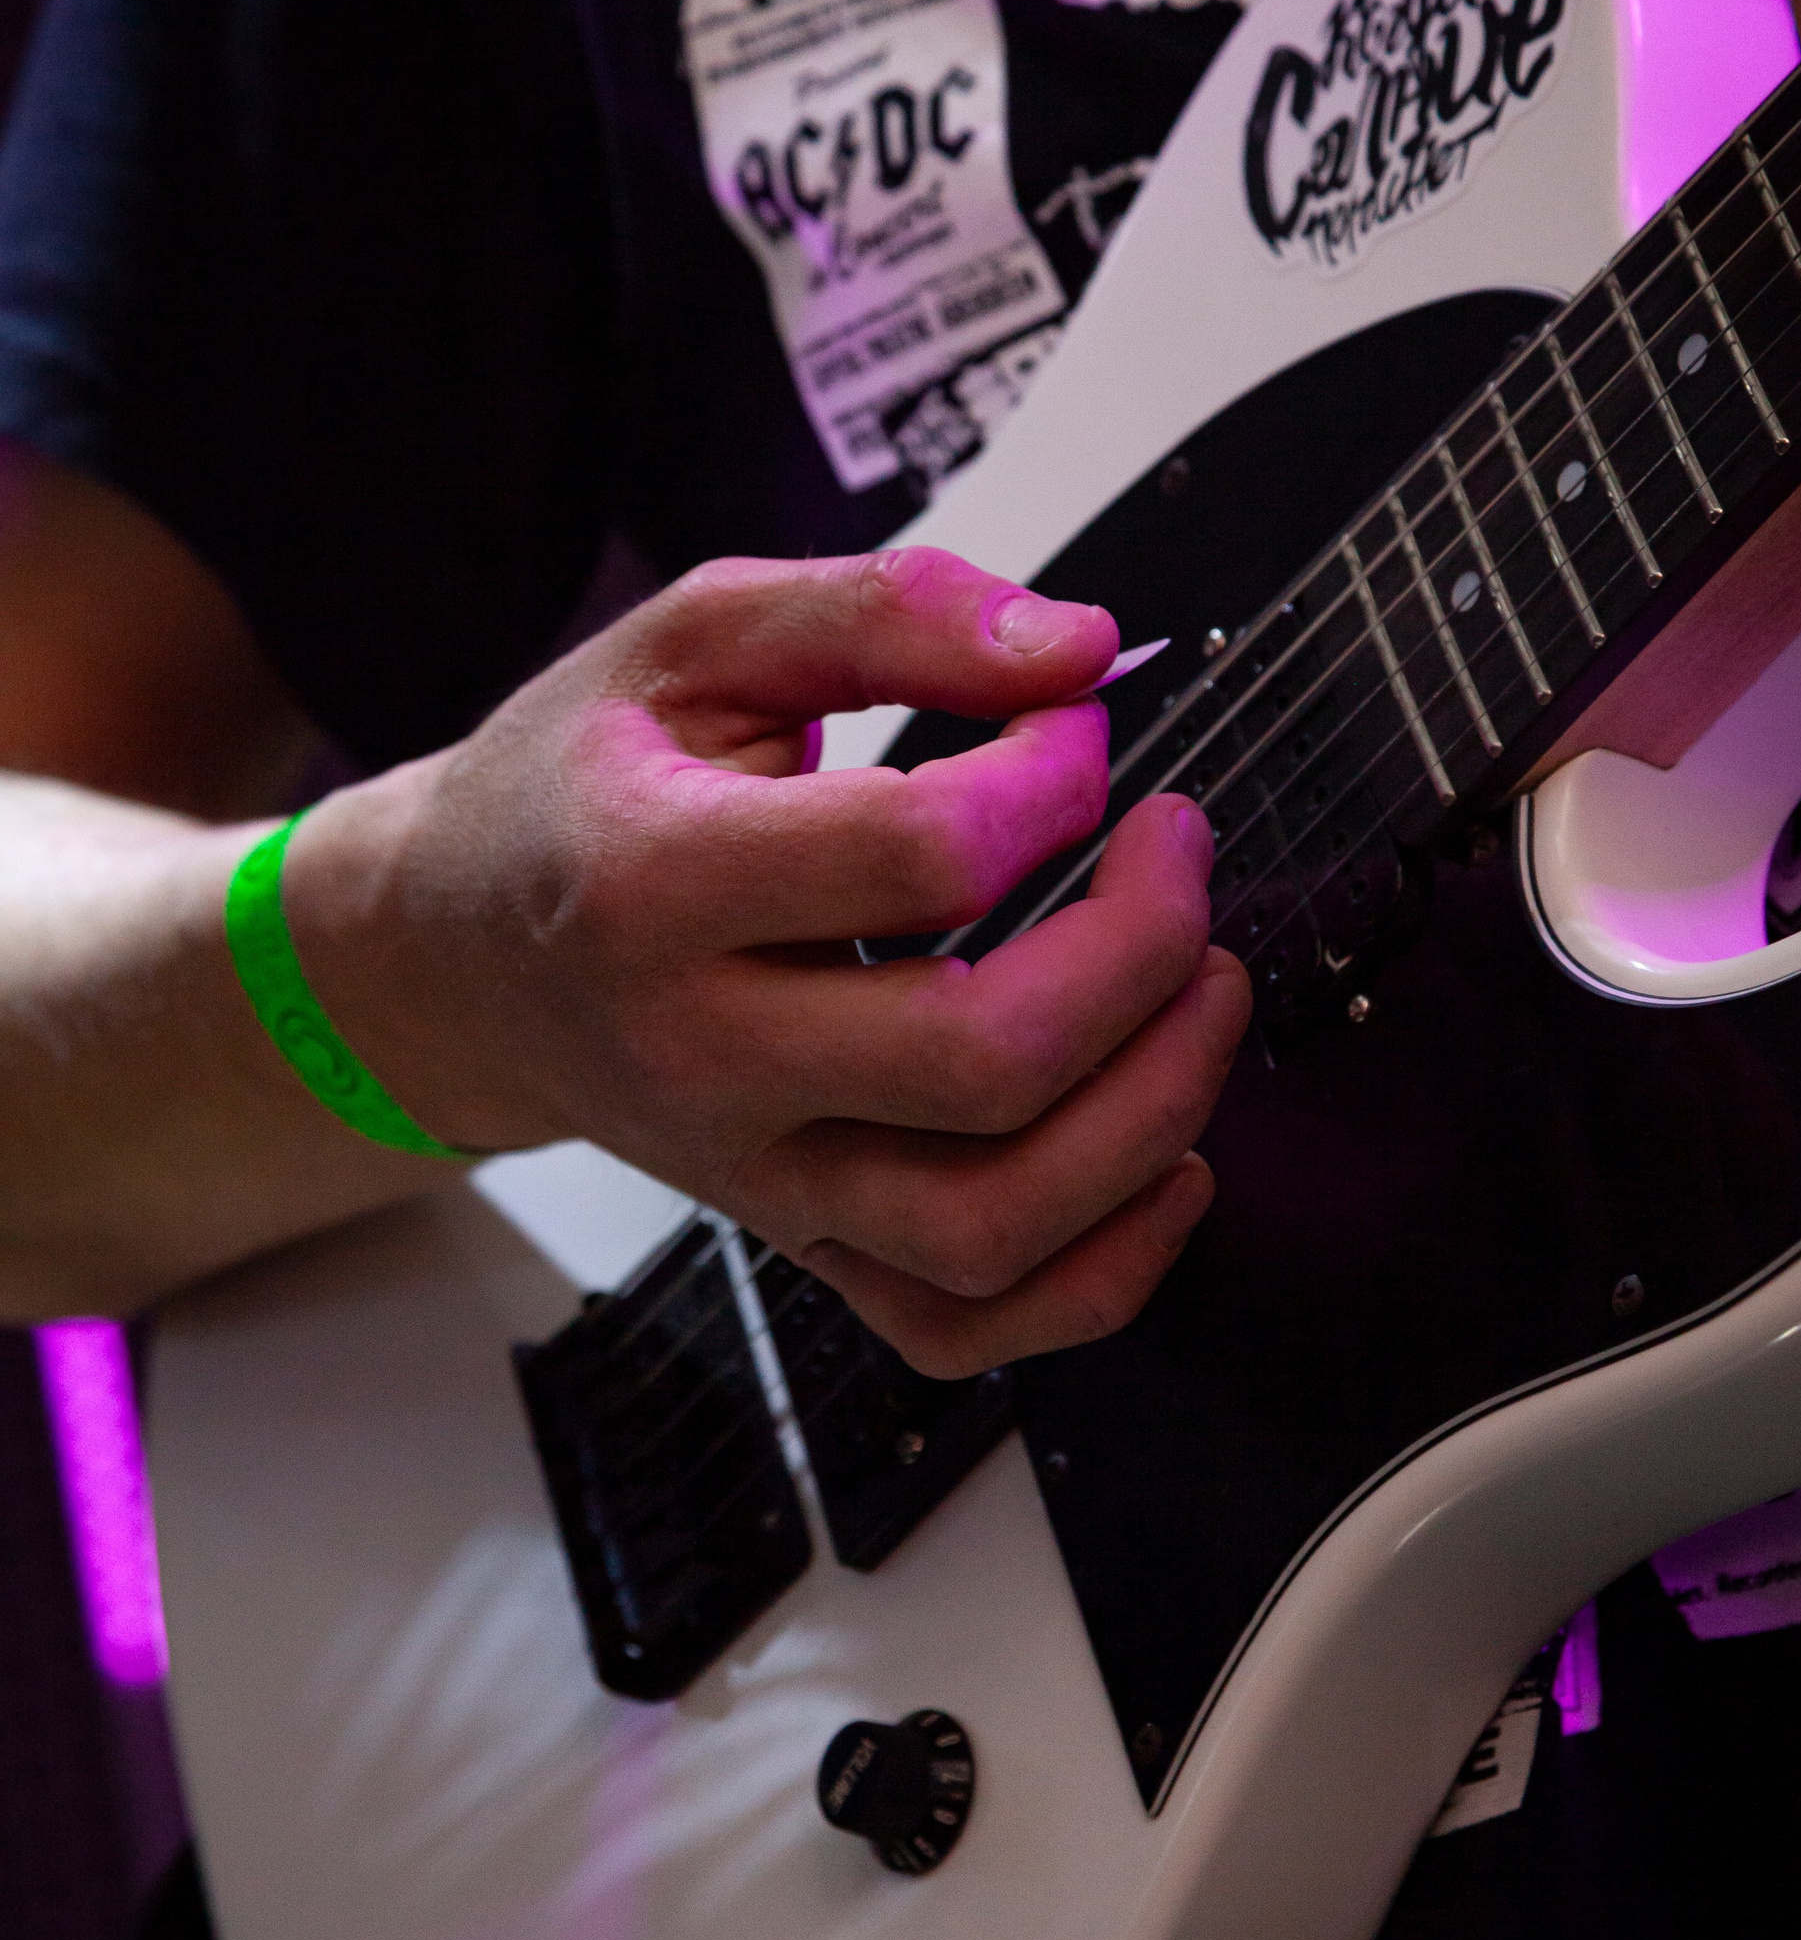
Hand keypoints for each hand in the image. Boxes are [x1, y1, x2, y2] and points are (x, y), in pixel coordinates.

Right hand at [285, 546, 1250, 1375]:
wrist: (457, 955)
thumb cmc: (581, 788)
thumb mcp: (695, 640)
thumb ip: (887, 614)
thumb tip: (1075, 650)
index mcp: (656, 883)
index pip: (920, 856)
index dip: (1051, 779)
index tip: (1074, 727)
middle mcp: (703, 1056)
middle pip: (982, 1062)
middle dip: (1142, 949)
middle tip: (1176, 851)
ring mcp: (755, 1174)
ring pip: (995, 1222)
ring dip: (1156, 1113)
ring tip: (1203, 991)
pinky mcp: (798, 1244)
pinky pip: (965, 1325)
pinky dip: (1101, 1274)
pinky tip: (1162, 1163)